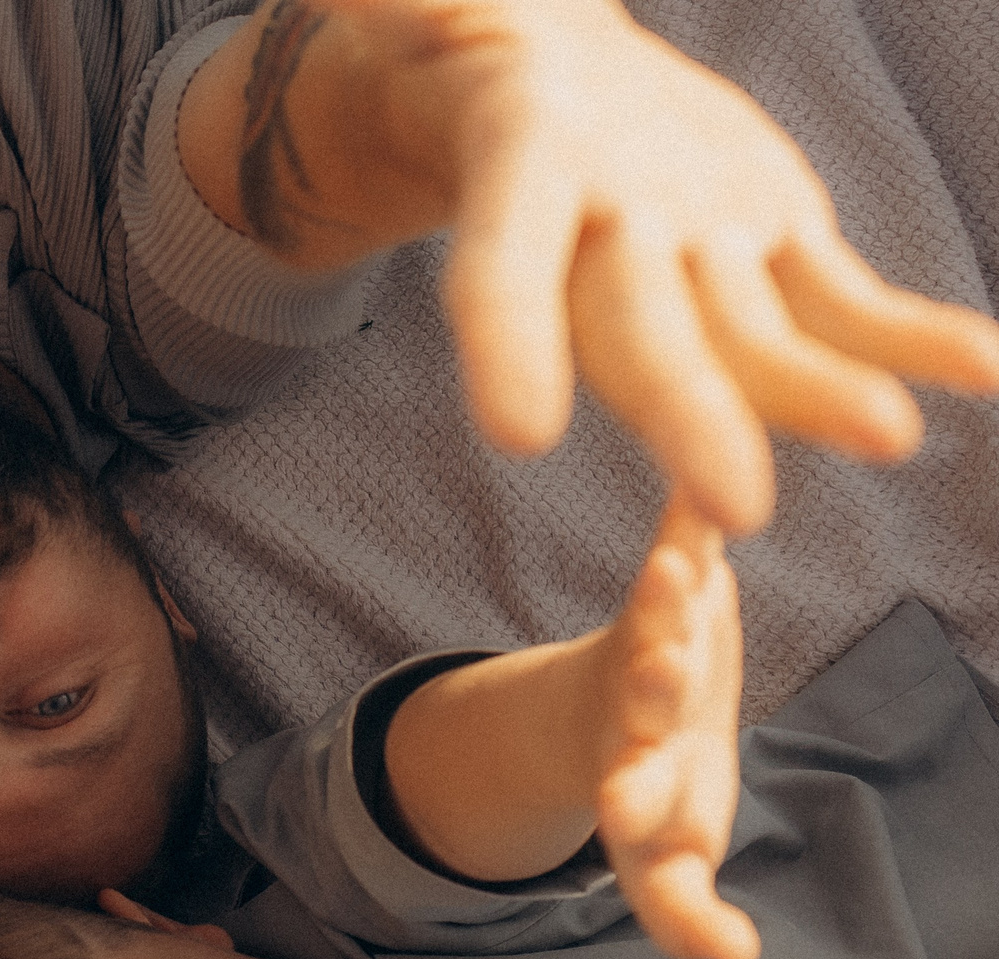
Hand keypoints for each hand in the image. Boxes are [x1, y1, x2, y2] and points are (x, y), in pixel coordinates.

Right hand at [216, 0, 998, 532]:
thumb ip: (420, 6)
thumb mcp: (439, 5)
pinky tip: (985, 372)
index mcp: (519, 168)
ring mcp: (686, 258)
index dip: (510, 342)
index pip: (503, 266)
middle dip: (691, 417)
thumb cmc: (466, 28)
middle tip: (739, 505)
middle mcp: (600, 238)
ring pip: (749, 342)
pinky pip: (846, 306)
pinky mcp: (766, 251)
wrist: (530, 81)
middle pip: (640, 338)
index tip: (520, 432)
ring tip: (895, 433)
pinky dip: (916, 341)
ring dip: (820, 394)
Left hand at [589, 497, 758, 958]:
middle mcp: (637, 709)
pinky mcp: (675, 586)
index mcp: (635, 777)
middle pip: (639, 699)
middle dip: (649, 688)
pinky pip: (683, 544)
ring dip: (664, 596)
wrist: (628, 702)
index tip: (619, 808)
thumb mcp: (668, 856)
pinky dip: (692, 517)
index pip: (631, 795)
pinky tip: (705, 482)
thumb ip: (686, 912)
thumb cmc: (661, 793)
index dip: (632, 799)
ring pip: (653, 617)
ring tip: (676, 567)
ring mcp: (652, 641)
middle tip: (657, 671)